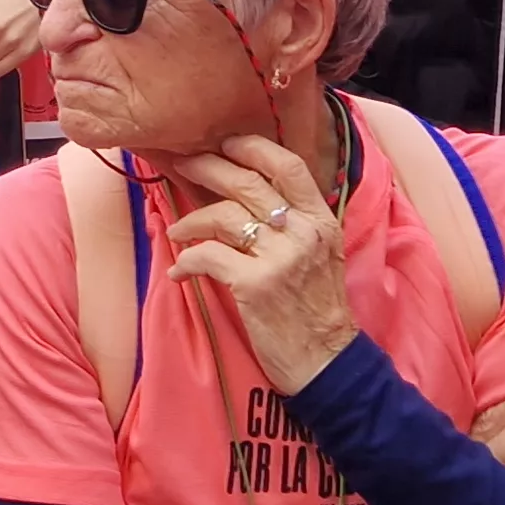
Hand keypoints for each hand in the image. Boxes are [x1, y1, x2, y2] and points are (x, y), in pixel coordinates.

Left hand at [162, 138, 357, 391]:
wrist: (327, 361)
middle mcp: (303, 231)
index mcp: (321, 219)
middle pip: (246, 183)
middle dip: (206, 168)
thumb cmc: (317, 309)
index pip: (288, 165)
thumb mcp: (320, 255)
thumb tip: (248, 196)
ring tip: (177, 233)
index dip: (252, 147)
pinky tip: (179, 272)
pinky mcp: (255, 284)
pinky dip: (185, 262)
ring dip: (190, 221)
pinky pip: (207, 256)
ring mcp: (280, 257)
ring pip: (221, 216)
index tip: (225, 144)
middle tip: (182, 165)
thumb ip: (294, 223)